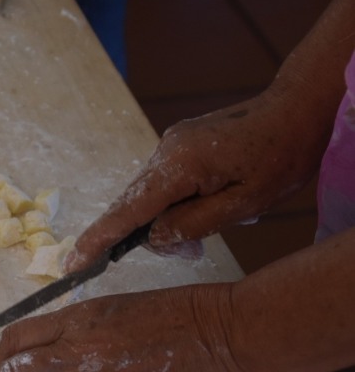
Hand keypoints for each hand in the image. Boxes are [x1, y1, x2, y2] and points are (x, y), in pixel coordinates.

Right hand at [65, 90, 326, 272]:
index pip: (128, 210)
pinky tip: (201, 211)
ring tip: (206, 232)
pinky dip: (171, 204)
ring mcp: (170, 145)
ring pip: (149, 196)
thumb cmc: (281, 157)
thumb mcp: (244, 203)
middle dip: (149, 235)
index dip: (99, 239)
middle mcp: (165, 151)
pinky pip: (162, 183)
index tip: (73, 263)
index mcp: (180, 166)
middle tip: (190, 252)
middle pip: (135, 205)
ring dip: (166, 221)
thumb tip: (153, 237)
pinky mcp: (178, 144)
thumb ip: (194, 224)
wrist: (297, 108)